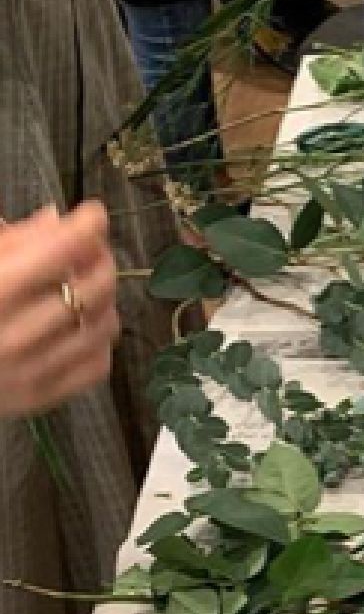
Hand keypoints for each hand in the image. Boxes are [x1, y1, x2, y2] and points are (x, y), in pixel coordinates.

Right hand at [0, 205, 119, 417]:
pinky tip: (80, 326)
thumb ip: (10, 242)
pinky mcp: (35, 398)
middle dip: (100, 260)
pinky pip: (96, 366)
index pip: (58, 251)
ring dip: (103, 300)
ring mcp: (26, 372)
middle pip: (90, 289)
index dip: (86, 227)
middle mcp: (11, 336)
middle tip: (92, 250)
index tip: (93, 215)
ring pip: (101, 327)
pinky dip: (98, 341)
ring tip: (85, 288)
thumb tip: (57, 221)